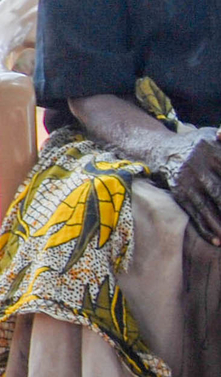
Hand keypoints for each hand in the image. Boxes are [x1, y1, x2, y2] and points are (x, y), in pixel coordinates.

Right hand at [158, 128, 220, 244]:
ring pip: (209, 207)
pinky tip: (217, 240)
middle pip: (220, 192)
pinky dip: (206, 228)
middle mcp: (198, 165)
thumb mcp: (213, 135)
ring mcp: (188, 182)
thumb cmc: (198, 144)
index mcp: (211, 149)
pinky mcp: (180, 194)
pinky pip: (195, 214)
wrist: (162, 151)